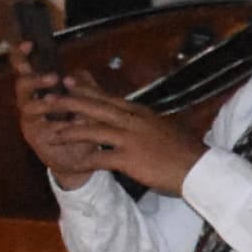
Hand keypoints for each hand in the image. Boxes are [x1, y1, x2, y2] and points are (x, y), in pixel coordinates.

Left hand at [27, 83, 200, 195]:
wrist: (201, 170)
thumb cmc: (189, 152)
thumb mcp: (168, 129)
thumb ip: (150, 123)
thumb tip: (144, 118)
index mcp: (143, 114)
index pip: (110, 98)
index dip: (87, 90)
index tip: (69, 81)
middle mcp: (134, 122)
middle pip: (96, 108)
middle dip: (70, 103)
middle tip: (50, 98)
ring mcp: (131, 140)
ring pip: (92, 130)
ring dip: (69, 131)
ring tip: (51, 133)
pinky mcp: (130, 159)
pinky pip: (100, 158)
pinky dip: (83, 160)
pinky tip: (70, 163)